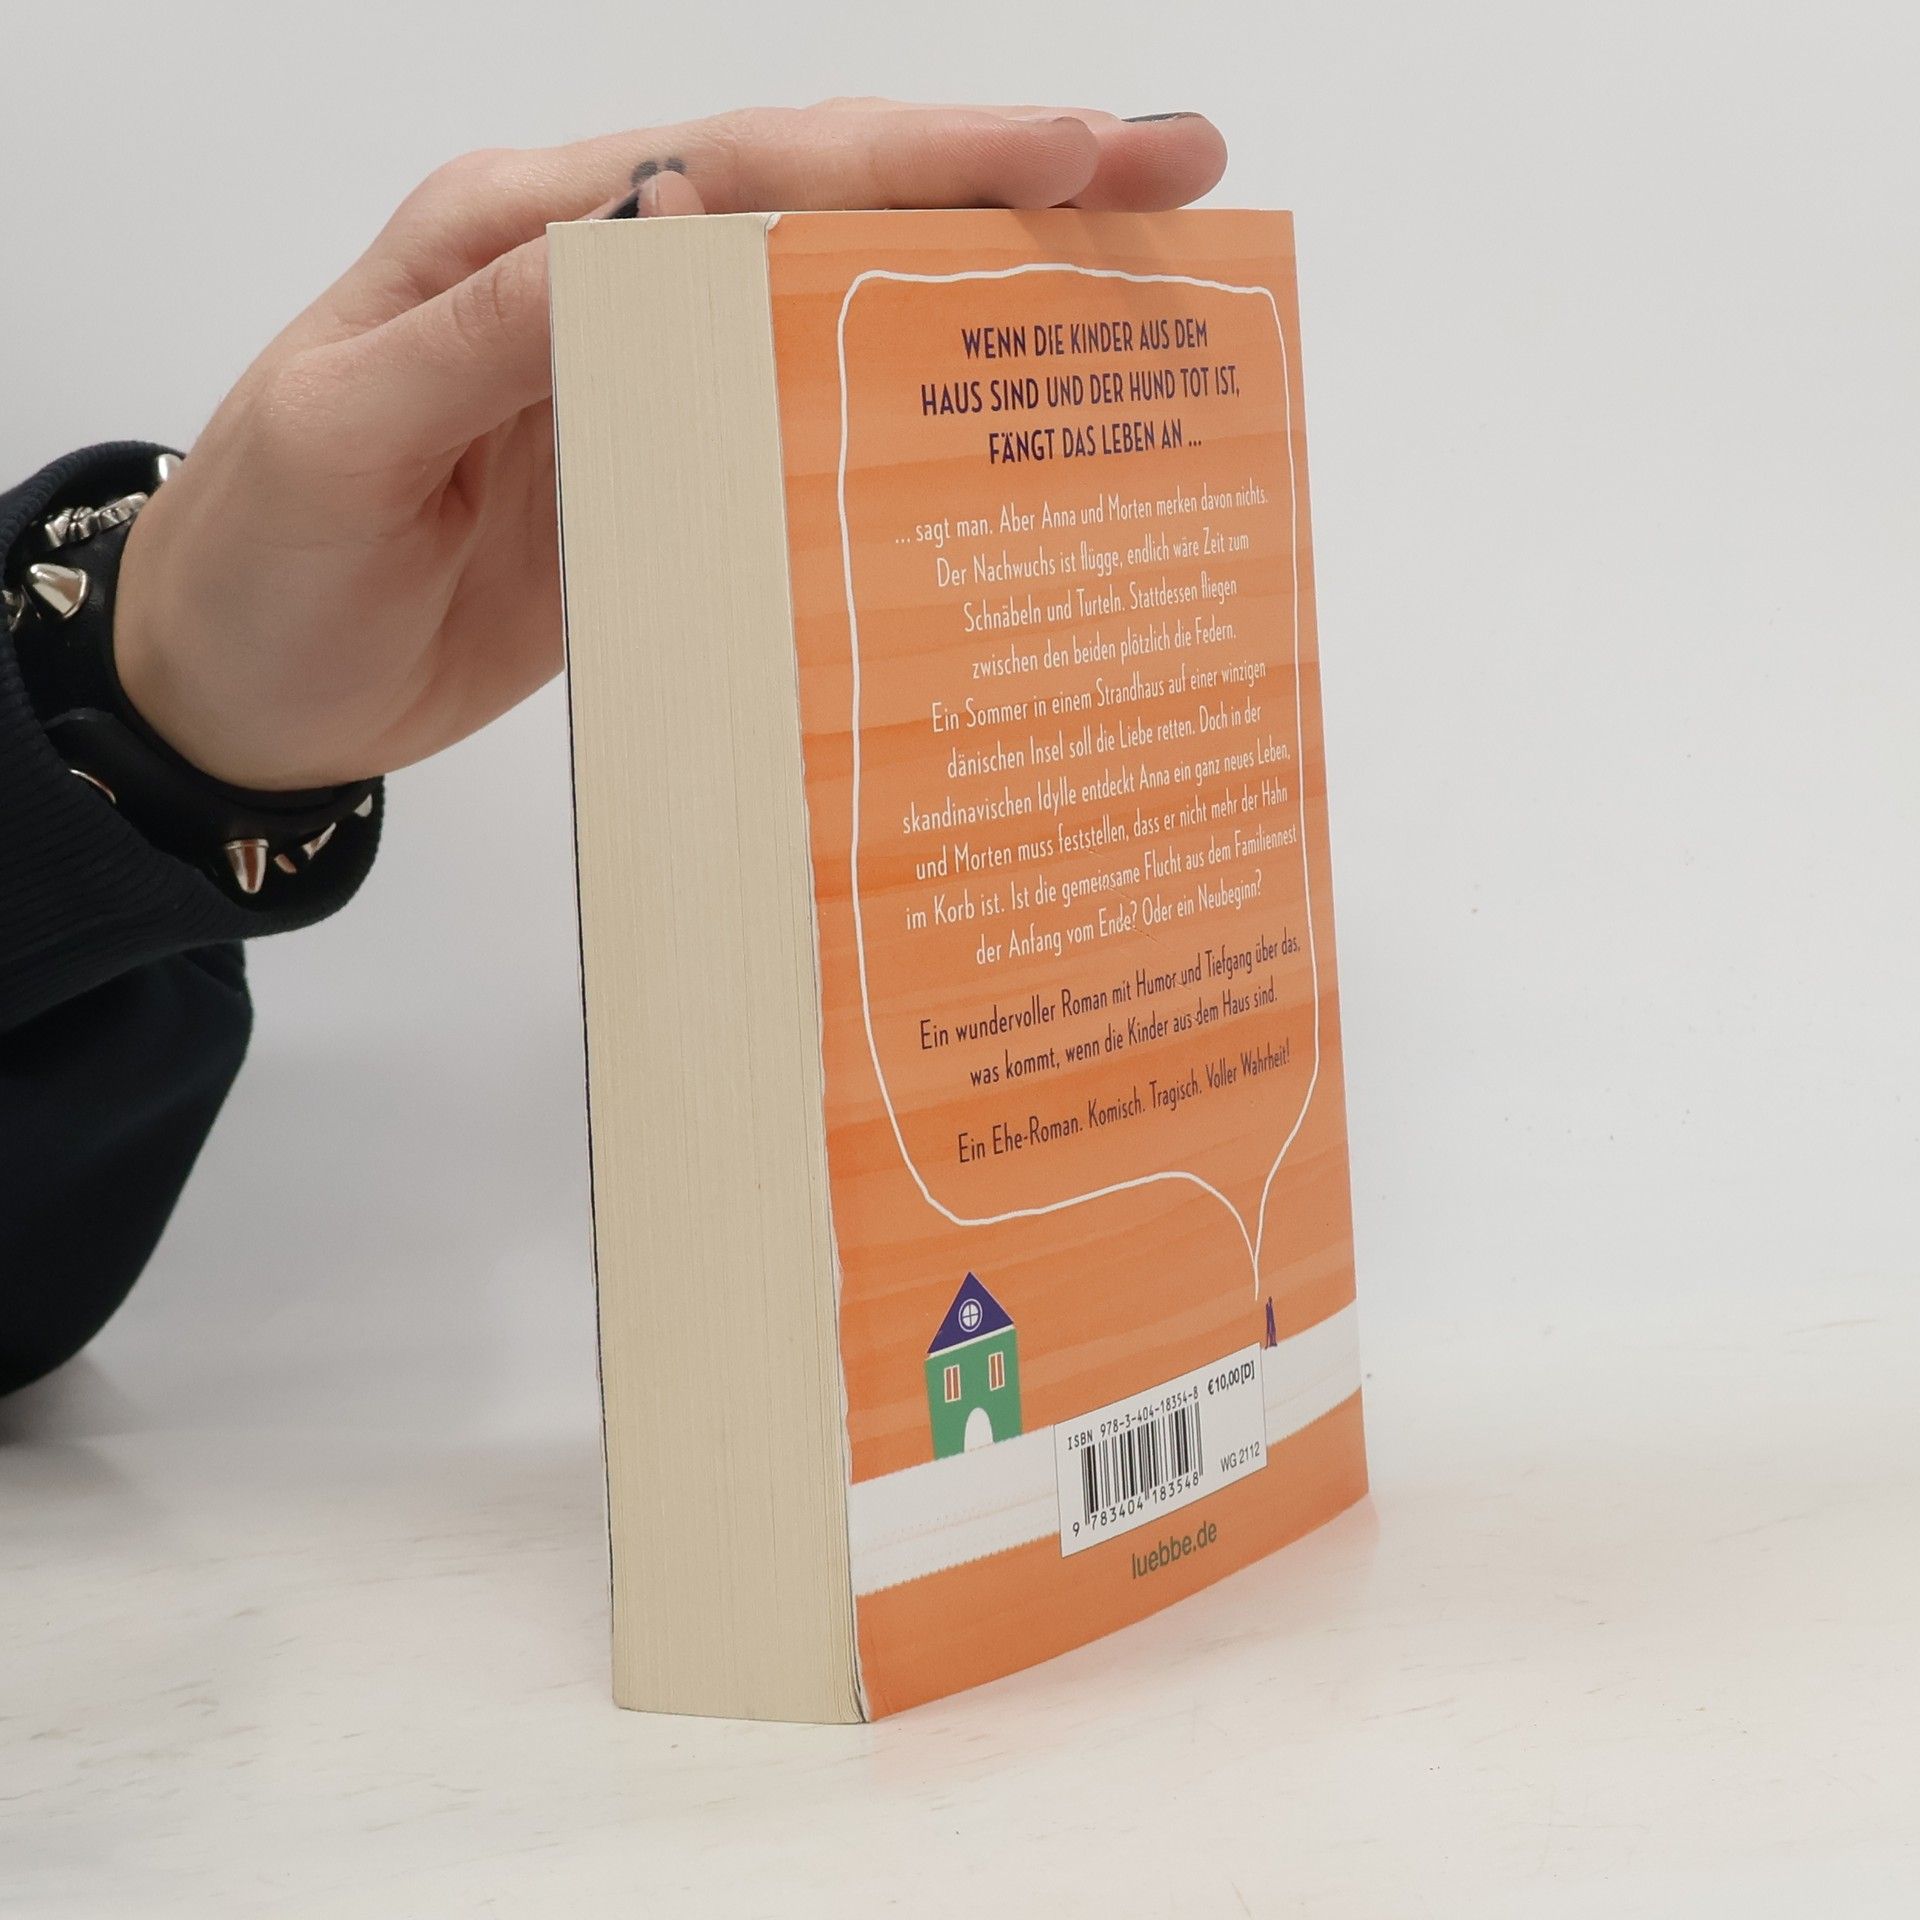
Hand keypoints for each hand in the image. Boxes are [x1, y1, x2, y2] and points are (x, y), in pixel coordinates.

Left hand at [113, 101, 1228, 790]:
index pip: (745, 169)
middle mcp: (604, 292)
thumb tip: (658, 249)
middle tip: (1171, 179)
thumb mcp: (346, 431)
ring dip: (975, 295)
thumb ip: (497, 336)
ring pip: (832, 317)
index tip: (1076, 153)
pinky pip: (799, 436)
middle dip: (999, 188)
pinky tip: (989, 435)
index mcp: (526, 237)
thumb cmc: (267, 559)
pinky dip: (900, 420)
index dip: (913, 159)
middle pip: (823, 214)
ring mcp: (646, 393)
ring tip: (1126, 290)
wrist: (236, 692)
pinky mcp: (665, 487)